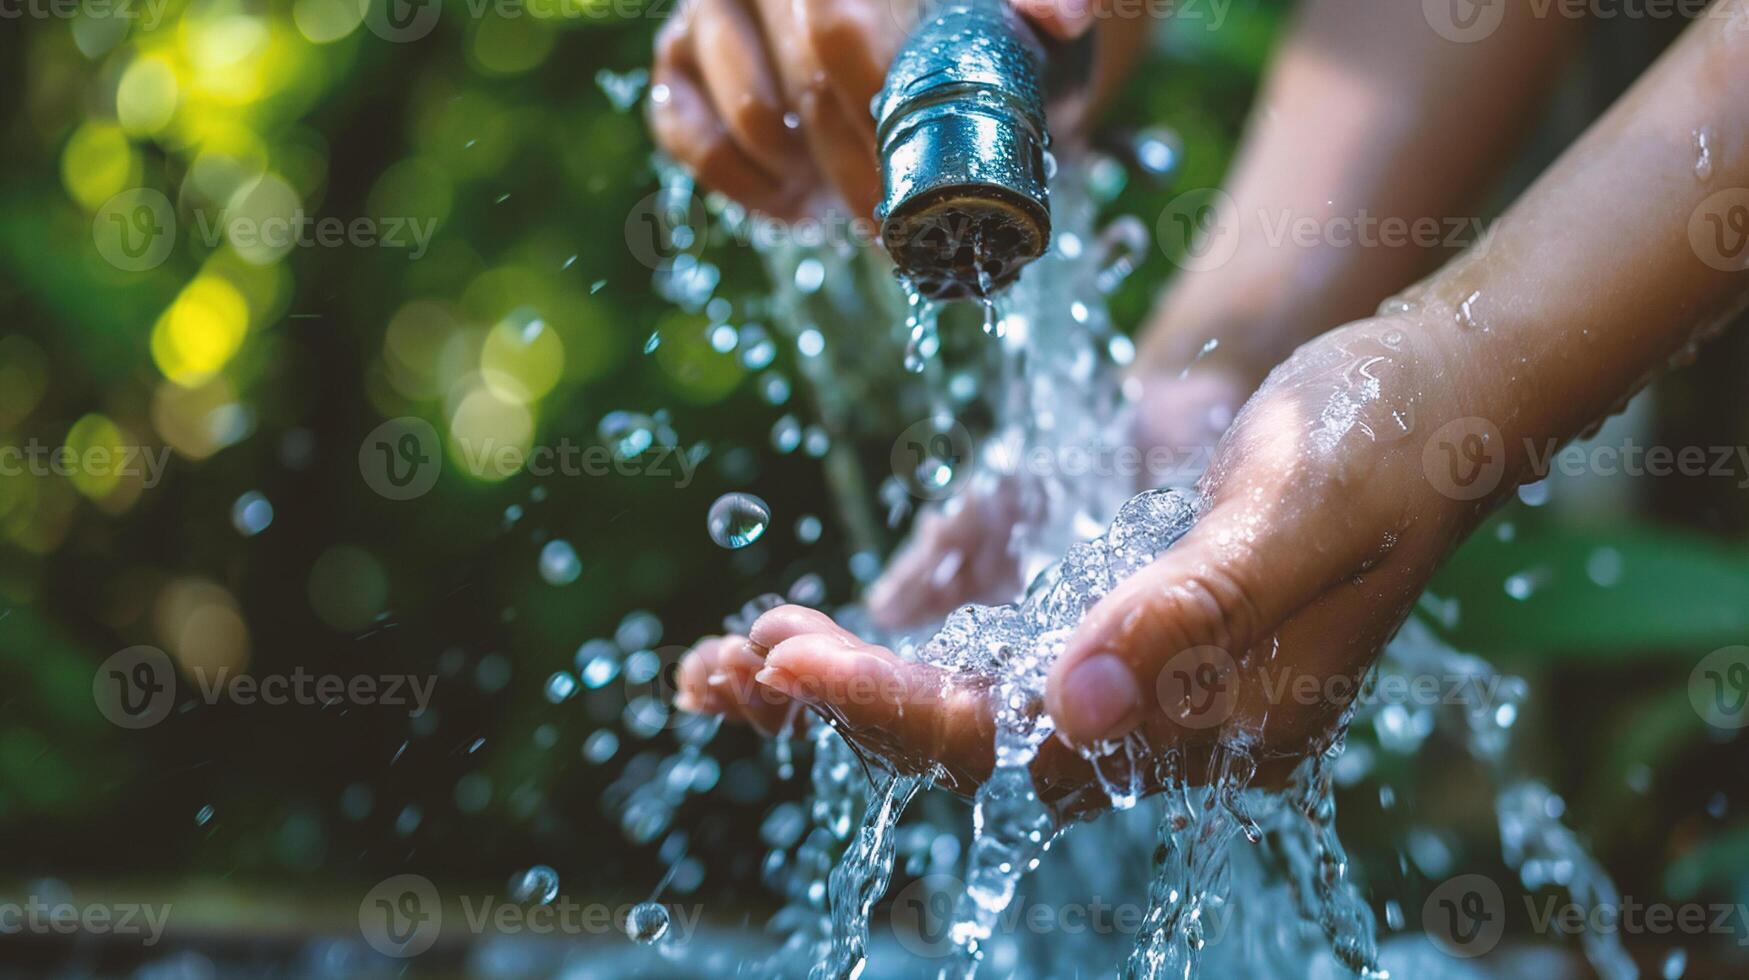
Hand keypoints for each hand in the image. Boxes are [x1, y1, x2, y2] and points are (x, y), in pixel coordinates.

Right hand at [648, 0, 1106, 221]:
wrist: (914, 23)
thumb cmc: (965, 13)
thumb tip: (1063, 16)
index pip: (840, 31)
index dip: (884, 113)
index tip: (924, 172)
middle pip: (805, 85)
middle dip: (861, 175)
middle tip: (902, 230)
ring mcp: (712, 10)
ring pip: (748, 118)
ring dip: (810, 184)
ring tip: (857, 212)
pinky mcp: (675, 57)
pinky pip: (685, 134)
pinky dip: (743, 186)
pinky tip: (794, 207)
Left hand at [675, 310, 1489, 815]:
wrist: (1418, 385)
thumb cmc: (1374, 440)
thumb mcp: (1288, 514)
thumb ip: (1189, 617)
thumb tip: (1071, 711)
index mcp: (1220, 728)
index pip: (1028, 753)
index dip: (901, 715)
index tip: (791, 663)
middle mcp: (1159, 723)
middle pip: (973, 746)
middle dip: (846, 710)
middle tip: (727, 667)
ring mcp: (1123, 673)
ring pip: (959, 710)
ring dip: (845, 693)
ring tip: (724, 669)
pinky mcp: (1096, 616)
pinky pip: (974, 655)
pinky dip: (884, 649)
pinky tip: (793, 635)